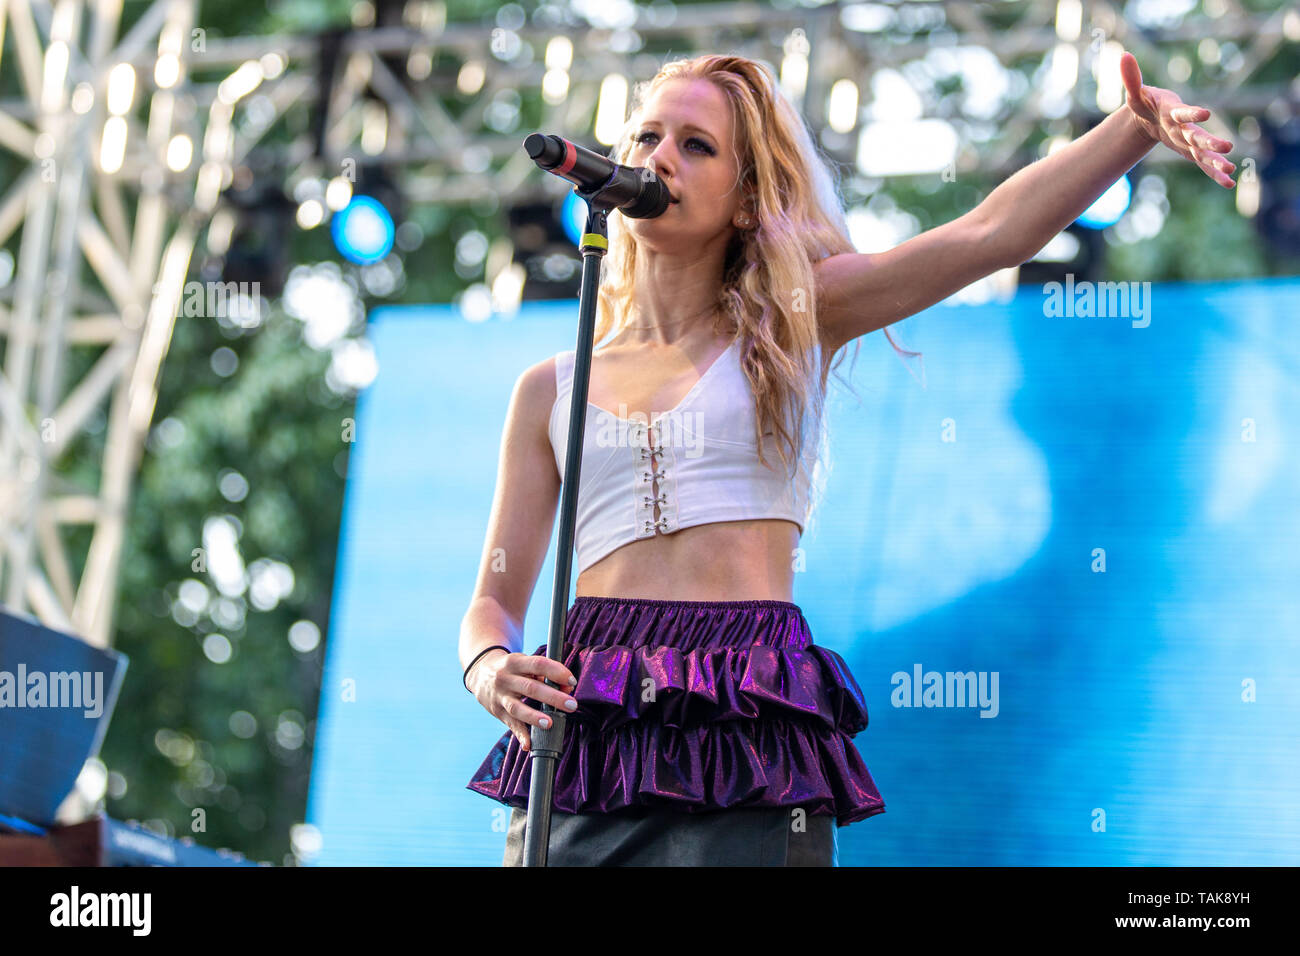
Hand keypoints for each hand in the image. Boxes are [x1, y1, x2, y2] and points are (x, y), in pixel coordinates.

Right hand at [468, 650, 578, 752]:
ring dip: (534, 717)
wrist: (479, 673)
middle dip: (553, 697)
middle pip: (530, 688)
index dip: (556, 672)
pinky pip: (510, 724)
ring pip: (516, 708)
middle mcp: (505, 678)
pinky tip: (528, 745)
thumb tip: (567, 688)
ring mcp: (499, 696)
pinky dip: (520, 735)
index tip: (572, 681)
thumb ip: (545, 674)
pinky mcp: (497, 712)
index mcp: (515, 662)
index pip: (538, 664)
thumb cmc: (511, 669)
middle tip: (572, 705)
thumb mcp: (524, 664)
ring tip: (549, 724)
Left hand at [1120, 51, 1234, 188]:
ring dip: (1216, 161)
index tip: (1206, 113)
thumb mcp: (1136, 93)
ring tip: (1230, 170)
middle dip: (1210, 142)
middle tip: (1227, 146)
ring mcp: (1188, 140)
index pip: (1183, 112)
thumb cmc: (1145, 103)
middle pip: (1198, 135)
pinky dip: (1213, 174)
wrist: (1152, 116)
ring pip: (1203, 152)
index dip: (1192, 112)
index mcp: (1173, 111)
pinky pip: (1202, 164)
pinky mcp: (1188, 151)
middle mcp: (1184, 126)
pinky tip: (1228, 184)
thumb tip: (1124, 56)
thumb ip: (1132, 79)